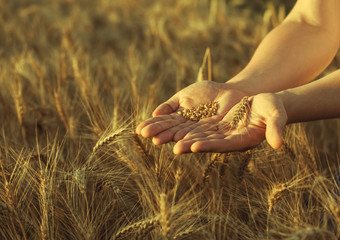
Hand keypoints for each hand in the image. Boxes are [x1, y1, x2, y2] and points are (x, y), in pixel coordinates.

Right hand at [136, 81, 247, 144]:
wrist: (231, 92)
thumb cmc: (208, 92)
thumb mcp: (185, 96)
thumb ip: (170, 105)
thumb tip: (155, 114)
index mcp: (182, 120)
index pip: (165, 123)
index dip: (154, 126)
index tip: (140, 129)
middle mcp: (190, 129)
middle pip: (174, 132)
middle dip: (161, 134)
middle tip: (147, 137)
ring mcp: (204, 133)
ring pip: (188, 138)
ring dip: (175, 141)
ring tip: (161, 142)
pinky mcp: (221, 136)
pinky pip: (210, 140)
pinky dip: (199, 143)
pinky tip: (189, 145)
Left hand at [172, 93, 287, 153]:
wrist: (266, 104)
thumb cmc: (274, 108)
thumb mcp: (276, 116)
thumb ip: (276, 128)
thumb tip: (279, 144)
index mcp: (243, 140)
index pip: (225, 145)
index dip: (210, 146)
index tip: (195, 147)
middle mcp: (229, 139)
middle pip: (208, 143)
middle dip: (192, 145)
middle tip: (176, 149)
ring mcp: (222, 133)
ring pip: (201, 136)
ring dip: (186, 138)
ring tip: (173, 141)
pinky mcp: (217, 125)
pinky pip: (200, 127)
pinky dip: (189, 128)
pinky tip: (176, 129)